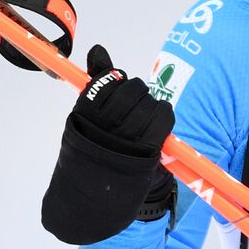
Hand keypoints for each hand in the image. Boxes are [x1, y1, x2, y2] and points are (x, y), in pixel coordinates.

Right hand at [41, 45, 176, 244]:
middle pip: (130, 91)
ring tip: (145, 115)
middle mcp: (104, 127)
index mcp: (84, 116)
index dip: (115, 81)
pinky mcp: (148, 151)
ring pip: (148, 103)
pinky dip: (165, 114)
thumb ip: (96, 82)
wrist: (91, 199)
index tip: (115, 88)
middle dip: (135, 92)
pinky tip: (160, 119)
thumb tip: (97, 49)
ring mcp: (126, 140)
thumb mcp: (85, 117)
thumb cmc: (90, 152)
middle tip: (133, 104)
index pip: (106, 82)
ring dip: (150, 104)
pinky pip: (163, 119)